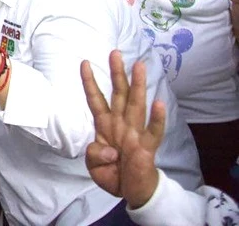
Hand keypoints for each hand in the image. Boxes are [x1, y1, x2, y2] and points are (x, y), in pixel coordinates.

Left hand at [81, 51, 163, 208]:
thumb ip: (95, 154)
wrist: (132, 192)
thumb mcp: (93, 164)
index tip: (84, 62)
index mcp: (105, 125)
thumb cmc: (112, 173)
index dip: (90, 82)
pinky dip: (157, 118)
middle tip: (115, 52)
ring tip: (139, 65)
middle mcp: (121, 124)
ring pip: (136, 104)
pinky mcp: (147, 147)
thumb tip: (109, 151)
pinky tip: (159, 103)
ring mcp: (135, 133)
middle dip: (117, 73)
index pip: (96, 99)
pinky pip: (153, 131)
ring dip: (138, 85)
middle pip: (118, 94)